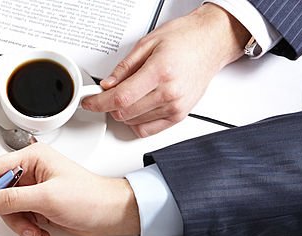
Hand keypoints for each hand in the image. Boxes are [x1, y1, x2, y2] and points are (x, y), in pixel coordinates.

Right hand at [0, 144, 139, 235]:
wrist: (112, 215)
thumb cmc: (91, 198)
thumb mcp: (47, 198)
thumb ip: (12, 200)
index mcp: (32, 158)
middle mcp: (30, 172)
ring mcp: (33, 190)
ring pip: (6, 210)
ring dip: (19, 225)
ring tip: (35, 230)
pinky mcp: (37, 205)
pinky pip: (19, 219)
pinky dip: (28, 229)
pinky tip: (42, 230)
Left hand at [81, 4, 249, 136]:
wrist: (212, 41)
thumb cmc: (186, 38)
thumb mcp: (148, 43)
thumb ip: (124, 67)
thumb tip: (107, 85)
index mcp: (160, 72)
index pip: (120, 98)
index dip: (99, 103)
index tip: (89, 102)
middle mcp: (170, 92)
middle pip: (124, 113)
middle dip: (109, 106)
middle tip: (107, 94)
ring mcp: (176, 106)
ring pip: (133, 122)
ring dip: (123, 112)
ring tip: (129, 94)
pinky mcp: (179, 115)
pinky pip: (147, 130)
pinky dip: (135, 122)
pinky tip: (136, 108)